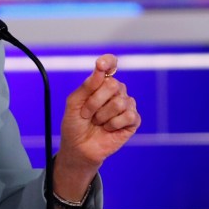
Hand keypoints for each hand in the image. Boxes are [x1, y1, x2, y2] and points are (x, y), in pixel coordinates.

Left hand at [54, 55, 139, 197]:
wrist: (79, 147)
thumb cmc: (75, 124)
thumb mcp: (74, 103)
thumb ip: (86, 86)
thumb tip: (100, 70)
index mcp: (101, 82)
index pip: (110, 64)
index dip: (108, 61)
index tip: (100, 65)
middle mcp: (116, 90)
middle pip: (112, 85)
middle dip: (95, 102)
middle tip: (86, 114)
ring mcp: (126, 104)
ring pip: (119, 102)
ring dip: (102, 116)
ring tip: (97, 122)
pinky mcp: (133, 120)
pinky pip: (128, 115)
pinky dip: (113, 124)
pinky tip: (108, 128)